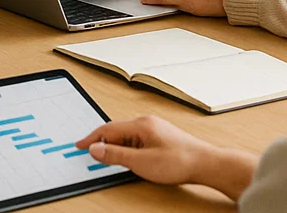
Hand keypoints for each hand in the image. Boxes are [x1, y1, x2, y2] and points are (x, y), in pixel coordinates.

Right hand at [74, 115, 256, 200]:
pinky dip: (129, 148)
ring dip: (117, 147)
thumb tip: (96, 149)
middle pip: (117, 131)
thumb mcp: (141, 162)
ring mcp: (155, 128)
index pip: (107, 129)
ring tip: (111, 160)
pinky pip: (138, 140)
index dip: (91, 138)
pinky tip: (132, 158)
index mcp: (139, 124)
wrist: (207, 164)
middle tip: (91, 154)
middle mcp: (146, 122)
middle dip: (103, 143)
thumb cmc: (179, 162)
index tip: (79, 145)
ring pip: (128, 136)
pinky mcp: (162, 137)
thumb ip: (116, 155)